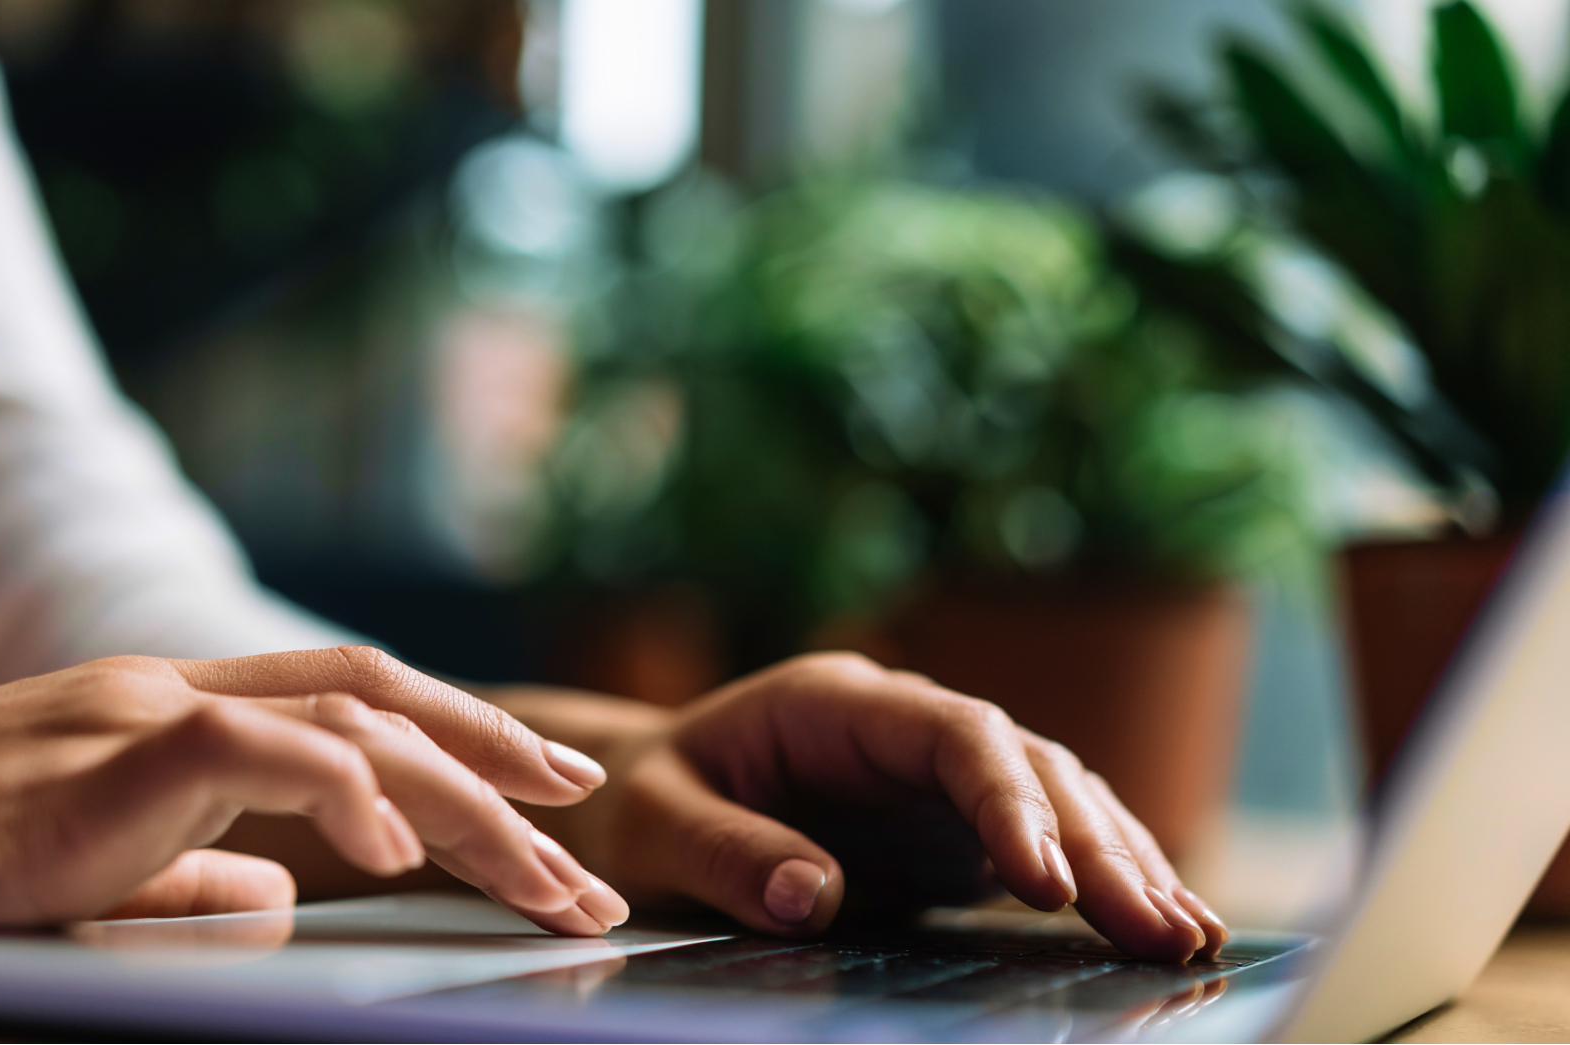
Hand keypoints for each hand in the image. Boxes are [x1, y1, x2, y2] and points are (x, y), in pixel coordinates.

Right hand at [0, 647, 627, 973]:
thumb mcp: (81, 875)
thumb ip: (185, 875)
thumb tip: (281, 899)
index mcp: (179, 716)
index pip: (355, 705)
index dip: (464, 743)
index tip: (549, 797)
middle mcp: (177, 690)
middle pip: (384, 707)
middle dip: (503, 771)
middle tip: (592, 844)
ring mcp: (142, 709)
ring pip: (353, 724)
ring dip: (466, 804)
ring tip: (550, 876)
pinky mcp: (103, 751)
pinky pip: (258, 751)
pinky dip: (346, 793)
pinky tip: (401, 856)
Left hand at [504, 652, 1227, 962]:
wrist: (643, 796)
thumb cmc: (642, 802)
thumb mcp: (655, 824)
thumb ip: (726, 852)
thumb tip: (813, 897)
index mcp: (837, 703)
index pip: (953, 734)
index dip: (1008, 799)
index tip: (1045, 879)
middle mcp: (905, 727)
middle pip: (1027, 765)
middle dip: (1096, 844)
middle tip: (1155, 928)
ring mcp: (937, 776)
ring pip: (1057, 798)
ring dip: (1123, 862)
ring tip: (1187, 936)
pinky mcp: (951, 827)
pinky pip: (1046, 843)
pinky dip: (1103, 879)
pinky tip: (1161, 924)